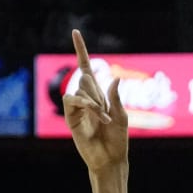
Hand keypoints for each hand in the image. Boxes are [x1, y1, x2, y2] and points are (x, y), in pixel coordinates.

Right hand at [63, 30, 128, 174]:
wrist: (111, 160)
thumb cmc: (118, 140)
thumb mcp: (122, 115)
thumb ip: (116, 97)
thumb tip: (114, 78)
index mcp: (98, 96)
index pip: (86, 69)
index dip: (81, 51)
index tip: (75, 32)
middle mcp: (85, 99)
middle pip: (86, 79)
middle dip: (99, 92)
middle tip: (107, 111)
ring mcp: (76, 109)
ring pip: (80, 89)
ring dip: (95, 101)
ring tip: (104, 117)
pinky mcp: (70, 118)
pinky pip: (72, 100)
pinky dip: (85, 104)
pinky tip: (96, 113)